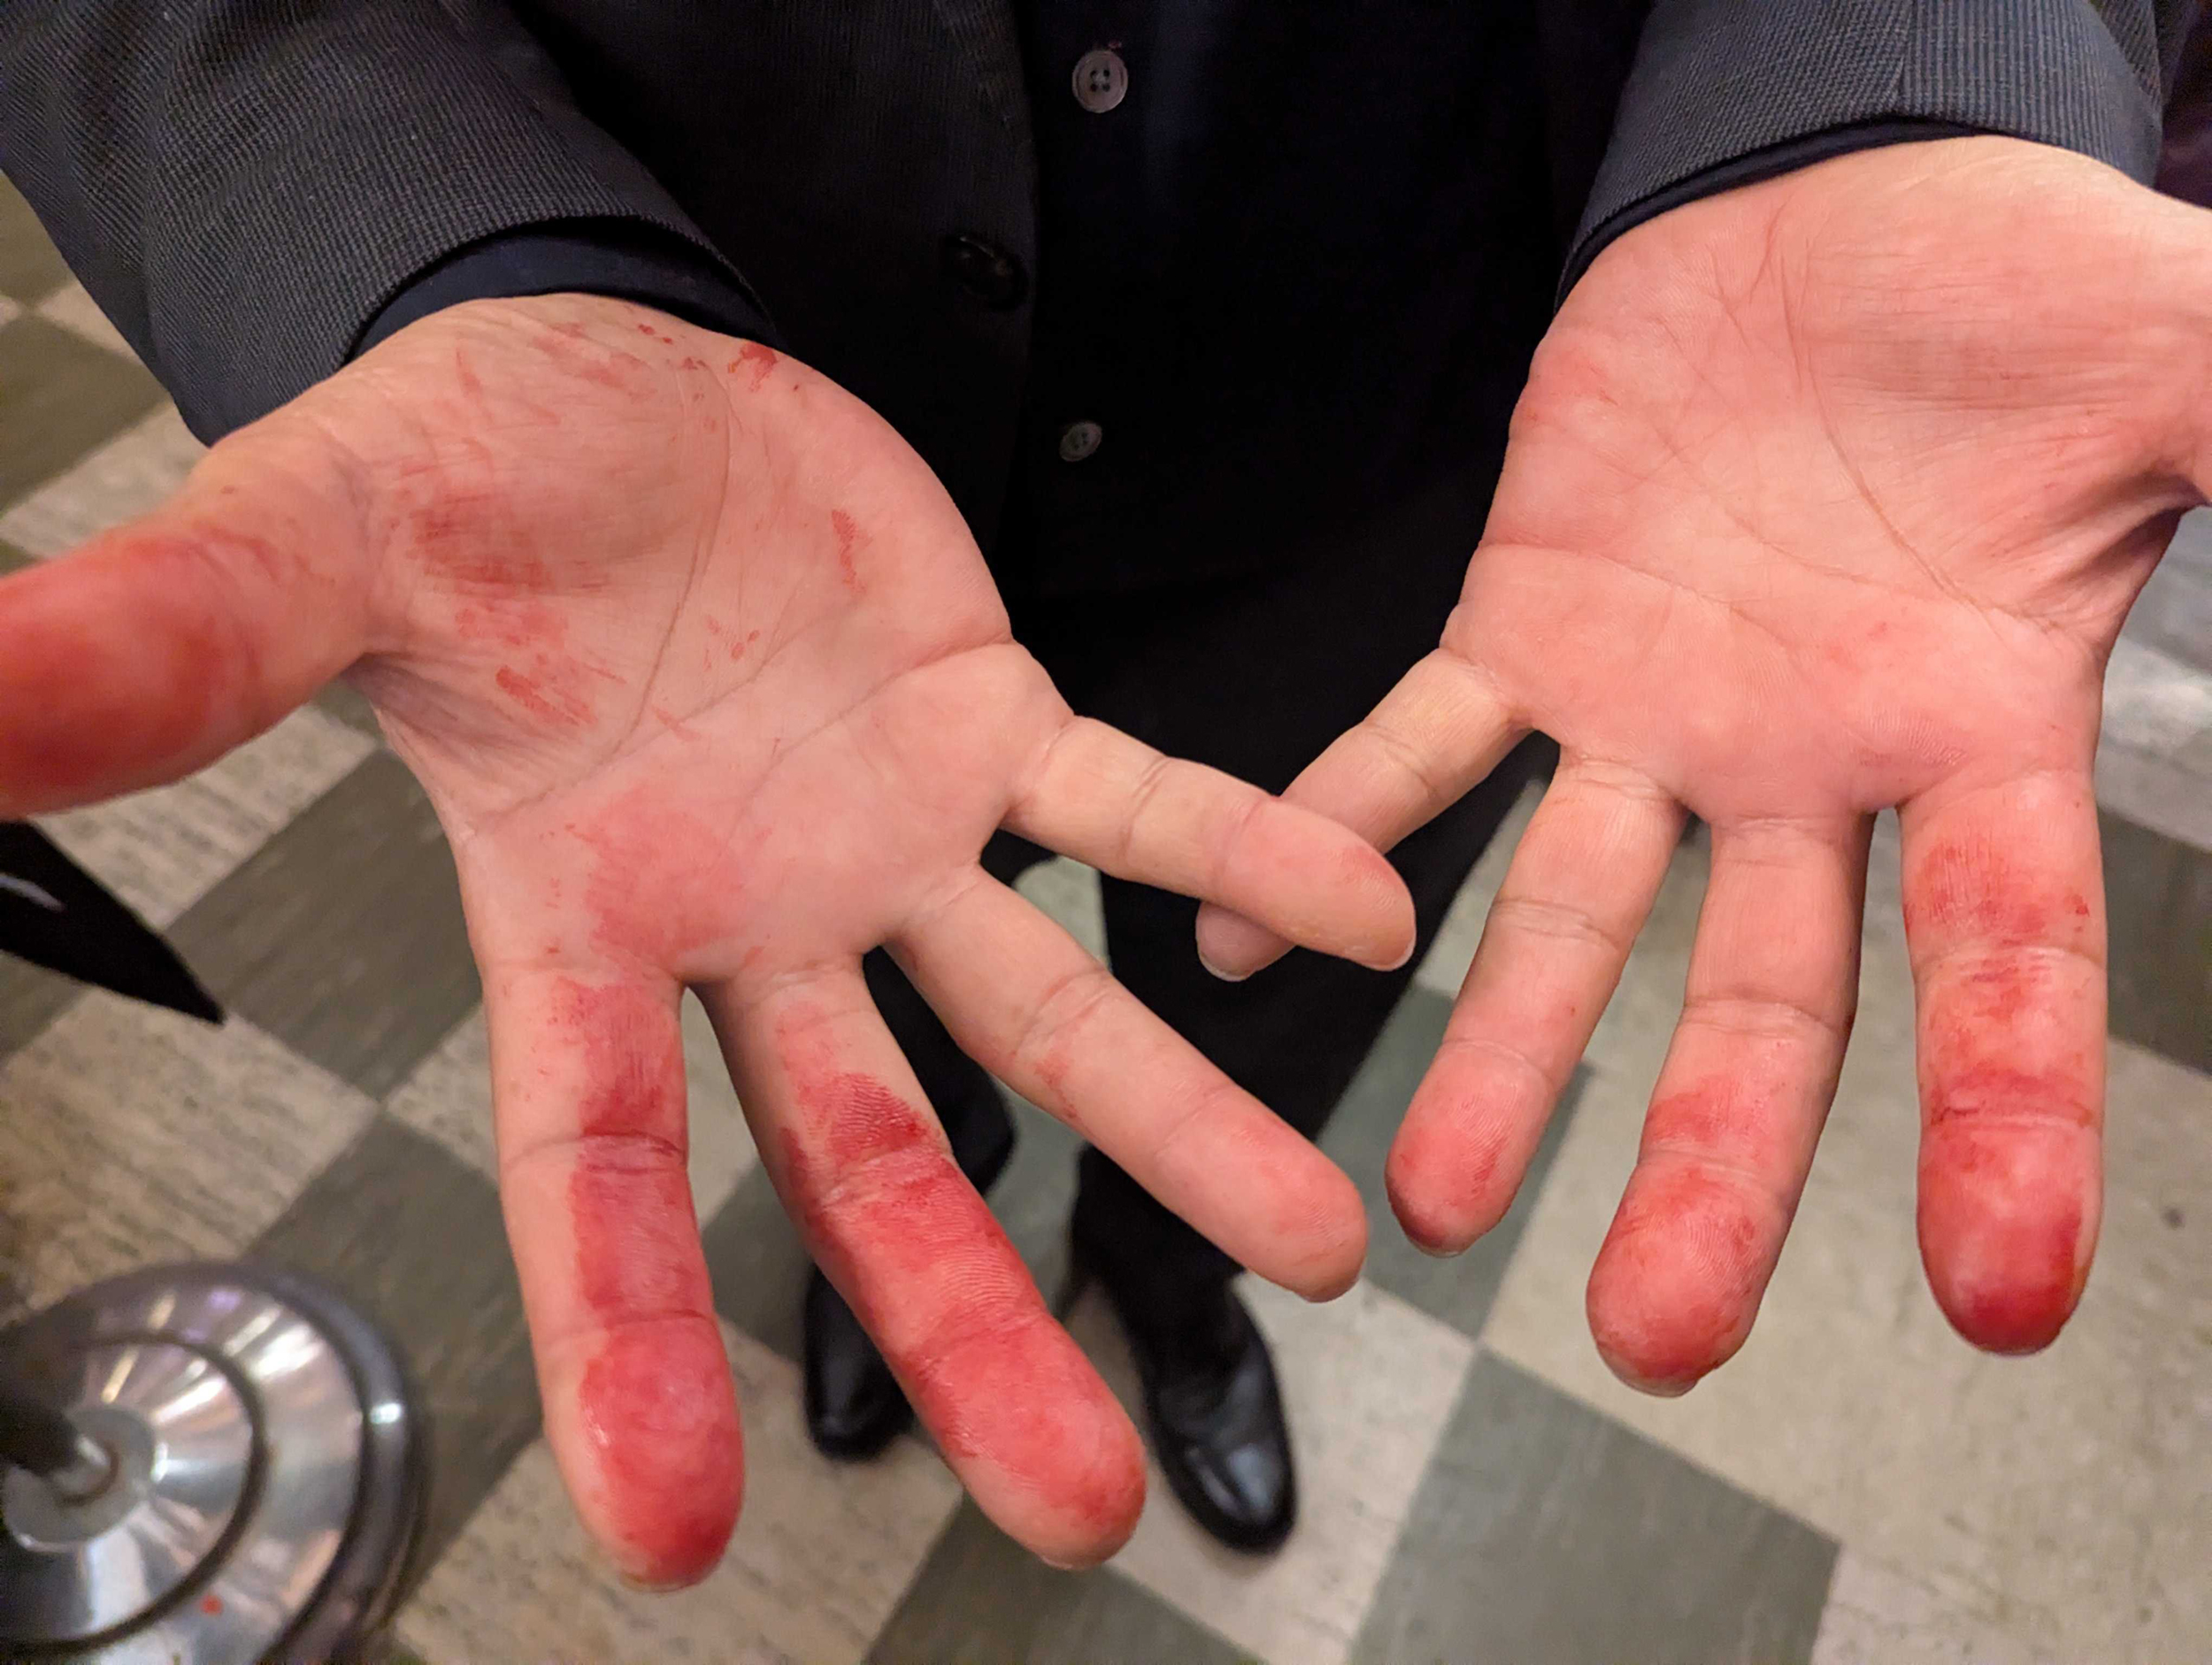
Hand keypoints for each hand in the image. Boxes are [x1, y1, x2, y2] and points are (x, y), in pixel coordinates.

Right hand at [0, 295, 1415, 1577]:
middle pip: (865, 1159)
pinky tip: (1369, 909)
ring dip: (1176, 1125)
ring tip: (1319, 1245)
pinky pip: (1123, 806)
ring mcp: (881, 838)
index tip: (661, 1534)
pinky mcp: (986, 722)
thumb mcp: (314, 541)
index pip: (594, 1165)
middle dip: (973, 1326)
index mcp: (576, 919)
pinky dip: (1239, 848)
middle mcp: (747, 924)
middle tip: (1088, 1503)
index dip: (625, 1336)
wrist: (606, 377)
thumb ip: (180, 645)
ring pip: (1037, 1019)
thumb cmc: (452, 473)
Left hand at [1199, 138, 2209, 1389]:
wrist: (1819, 212)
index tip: (1998, 1298)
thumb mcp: (2153, 348)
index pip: (2003, 963)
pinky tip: (1245, 944)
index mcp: (1971, 731)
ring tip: (1432, 1200)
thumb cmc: (1995, 288)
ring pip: (1569, 919)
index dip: (2004, 1123)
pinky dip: (1326, 833)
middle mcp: (1803, 769)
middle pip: (1757, 1006)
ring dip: (1494, 1054)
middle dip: (1705, 1165)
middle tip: (1646, 1336)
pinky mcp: (1522, 635)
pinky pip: (1412, 751)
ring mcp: (1652, 718)